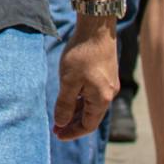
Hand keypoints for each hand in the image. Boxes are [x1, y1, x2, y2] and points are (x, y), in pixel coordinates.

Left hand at [53, 17, 119, 139]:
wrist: (96, 28)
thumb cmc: (82, 54)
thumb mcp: (68, 81)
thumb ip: (65, 104)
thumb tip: (61, 123)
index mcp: (101, 99)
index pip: (88, 125)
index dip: (72, 133)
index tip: (57, 135)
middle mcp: (108, 94)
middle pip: (90, 117)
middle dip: (72, 123)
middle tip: (55, 128)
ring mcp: (108, 83)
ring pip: (91, 105)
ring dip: (75, 111)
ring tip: (59, 114)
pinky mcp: (105, 73)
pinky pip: (92, 94)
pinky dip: (80, 99)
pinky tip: (68, 97)